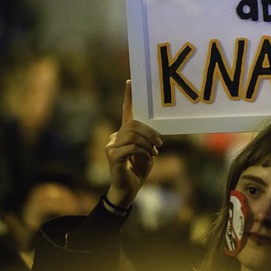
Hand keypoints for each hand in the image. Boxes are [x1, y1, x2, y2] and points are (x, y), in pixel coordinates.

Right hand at [105, 80, 161, 207]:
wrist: (130, 188)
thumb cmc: (139, 169)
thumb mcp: (147, 151)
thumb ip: (147, 139)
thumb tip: (154, 133)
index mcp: (125, 132)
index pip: (126, 111)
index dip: (128, 97)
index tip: (130, 81)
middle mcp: (116, 136)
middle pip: (134, 125)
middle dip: (150, 133)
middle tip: (159, 144)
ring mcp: (111, 145)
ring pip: (133, 135)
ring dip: (147, 144)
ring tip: (153, 153)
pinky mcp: (112, 155)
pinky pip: (131, 147)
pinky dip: (142, 151)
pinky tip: (146, 157)